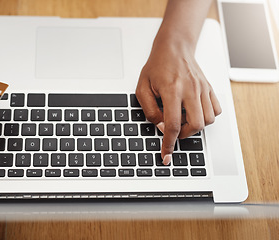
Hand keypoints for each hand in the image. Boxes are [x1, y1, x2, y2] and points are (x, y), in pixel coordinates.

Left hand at [136, 36, 221, 164]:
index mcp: (172, 90)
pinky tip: (194, 113)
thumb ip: (150, 110)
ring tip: (183, 120)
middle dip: (184, 135)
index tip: (166, 155)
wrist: (173, 47)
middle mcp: (191, 90)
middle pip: (196, 125)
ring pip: (208, 119)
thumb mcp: (142, 88)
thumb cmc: (157, 66)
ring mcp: (202, 89)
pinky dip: (207, 117)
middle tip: (174, 131)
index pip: (173, 125)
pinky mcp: (209, 88)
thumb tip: (161, 127)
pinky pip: (216, 109)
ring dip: (195, 126)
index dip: (169, 144)